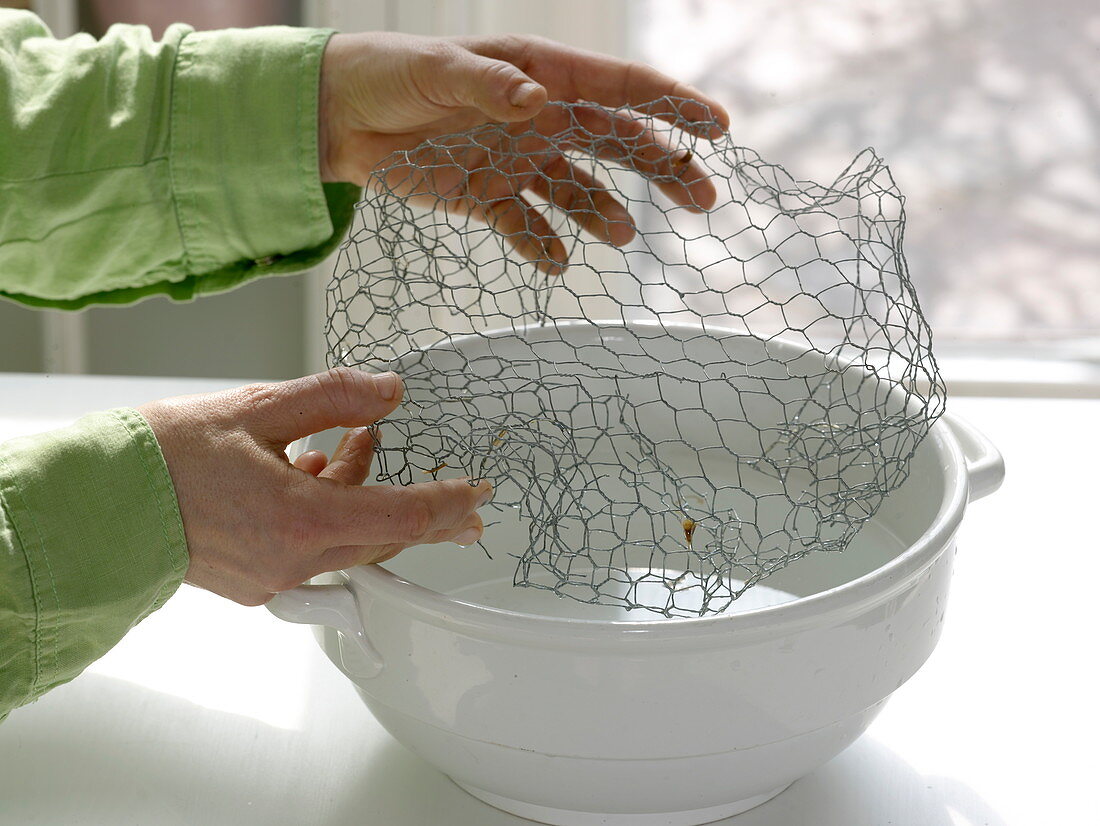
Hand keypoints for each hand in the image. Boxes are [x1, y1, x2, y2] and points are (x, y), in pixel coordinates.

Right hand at [138, 368, 489, 605]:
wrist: (99, 503)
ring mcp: (273, 577)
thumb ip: (333, 397)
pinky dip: (326, 512)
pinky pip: (313, 551)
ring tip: (353, 444)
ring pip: (347, 540)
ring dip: (363, 496)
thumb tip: (390, 390)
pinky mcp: (255, 582)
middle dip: (423, 510)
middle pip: (383, 537)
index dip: (448, 505)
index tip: (479, 494)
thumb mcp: (258, 408)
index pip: (403, 518)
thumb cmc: (168, 455)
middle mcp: (294, 559)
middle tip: (461, 494)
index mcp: (302, 519)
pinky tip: (312, 470)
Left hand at [318, 33, 730, 272]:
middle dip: (664, 167)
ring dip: (603, 213)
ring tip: (618, 235)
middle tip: (702, 200)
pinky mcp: (488, 198)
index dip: (673, 106)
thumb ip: (487, 86)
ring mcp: (518, 161)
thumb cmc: (390, 73)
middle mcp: (540, 119)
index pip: (620, 88)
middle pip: (618, 144)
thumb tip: (535, 101)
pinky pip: (527, 227)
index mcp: (540, 75)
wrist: (341, 117)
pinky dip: (542, 247)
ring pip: (579, 191)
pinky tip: (554, 263)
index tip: (718, 127)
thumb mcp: (436, 70)